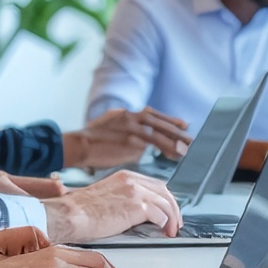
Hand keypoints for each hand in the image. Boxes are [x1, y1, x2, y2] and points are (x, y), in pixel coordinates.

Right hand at [49, 167, 181, 241]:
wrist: (70, 214)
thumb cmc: (79, 211)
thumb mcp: (104, 197)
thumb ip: (121, 199)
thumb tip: (133, 213)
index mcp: (123, 177)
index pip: (153, 184)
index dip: (163, 199)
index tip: (166, 210)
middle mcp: (131, 180)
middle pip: (164, 191)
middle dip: (173, 207)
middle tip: (175, 222)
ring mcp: (135, 191)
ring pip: (166, 203)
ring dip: (172, 218)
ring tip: (171, 230)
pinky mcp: (136, 206)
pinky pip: (161, 215)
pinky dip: (166, 224)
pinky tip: (165, 232)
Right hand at [61, 107, 190, 168]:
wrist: (76, 146)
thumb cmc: (92, 144)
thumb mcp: (112, 131)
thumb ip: (129, 134)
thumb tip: (143, 146)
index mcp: (125, 113)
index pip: (152, 114)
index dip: (169, 120)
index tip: (183, 125)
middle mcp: (128, 116)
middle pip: (158, 122)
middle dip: (176, 131)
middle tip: (191, 139)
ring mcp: (129, 126)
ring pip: (157, 132)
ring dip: (173, 141)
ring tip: (185, 150)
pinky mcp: (128, 138)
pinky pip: (151, 143)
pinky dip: (163, 148)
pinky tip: (172, 154)